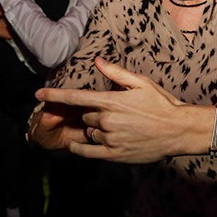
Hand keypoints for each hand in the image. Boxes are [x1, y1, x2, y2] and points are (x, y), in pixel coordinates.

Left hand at [35, 57, 189, 162]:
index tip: (39, 94)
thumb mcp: (142, 83)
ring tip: (119, 127)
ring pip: (89, 132)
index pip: (76, 97)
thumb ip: (117, 73)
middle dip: (94, 114)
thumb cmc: (162, 104)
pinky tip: (77, 145)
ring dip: (96, 129)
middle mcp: (107, 121)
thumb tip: (98, 62)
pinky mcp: (114, 154)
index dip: (55, 95)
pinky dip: (80, 148)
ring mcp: (110, 139)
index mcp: (111, 101)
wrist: (178, 130)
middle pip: (86, 116)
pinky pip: (88, 152)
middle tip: (115, 113)